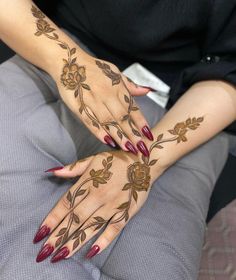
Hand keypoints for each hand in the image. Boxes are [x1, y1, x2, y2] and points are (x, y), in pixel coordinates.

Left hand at [33, 149, 162, 262]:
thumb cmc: (116, 160)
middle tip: (44, 253)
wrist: (143, 161)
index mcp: (89, 182)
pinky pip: (113, 229)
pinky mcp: (126, 212)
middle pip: (75, 219)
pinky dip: (103, 241)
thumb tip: (51, 172)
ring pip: (91, 227)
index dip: (52, 219)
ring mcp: (113, 205)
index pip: (66, 204)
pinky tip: (91, 253)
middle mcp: (98, 196)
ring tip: (61, 256)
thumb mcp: (93, 159)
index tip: (39, 234)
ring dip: (75, 242)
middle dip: (58, 236)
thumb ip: (72, 168)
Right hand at [56, 55, 152, 156]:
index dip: (141, 122)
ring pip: (108, 121)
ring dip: (119, 136)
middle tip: (142, 149)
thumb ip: (130, 85)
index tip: (149, 135)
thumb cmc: (94, 69)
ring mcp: (92, 101)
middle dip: (133, 134)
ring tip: (128, 149)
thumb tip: (147, 90)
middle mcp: (106, 94)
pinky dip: (99, 132)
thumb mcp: (114, 72)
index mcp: (117, 87)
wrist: (69, 62)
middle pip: (122, 117)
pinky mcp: (78, 106)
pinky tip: (108, 141)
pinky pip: (89, 121)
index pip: (132, 108)